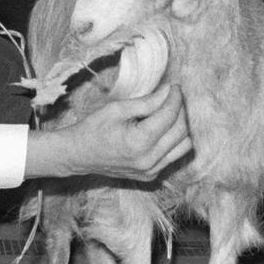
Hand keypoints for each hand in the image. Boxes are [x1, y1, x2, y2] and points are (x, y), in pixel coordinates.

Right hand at [25, 84, 192, 181]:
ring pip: (184, 146)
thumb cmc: (94, 128)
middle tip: (171, 97)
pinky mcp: (151, 176)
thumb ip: (146, 102)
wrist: (79, 155)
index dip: (175, 98)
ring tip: (168, 113)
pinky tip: (160, 130)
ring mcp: (151, 171)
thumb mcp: (117, 109)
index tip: (174, 86)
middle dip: (180, 110)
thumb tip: (168, 91)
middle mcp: (149, 160)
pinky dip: (173, 141)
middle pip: (181, 131)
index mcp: (139, 142)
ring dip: (181, 127)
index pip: (169, 116)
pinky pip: (173, 156)